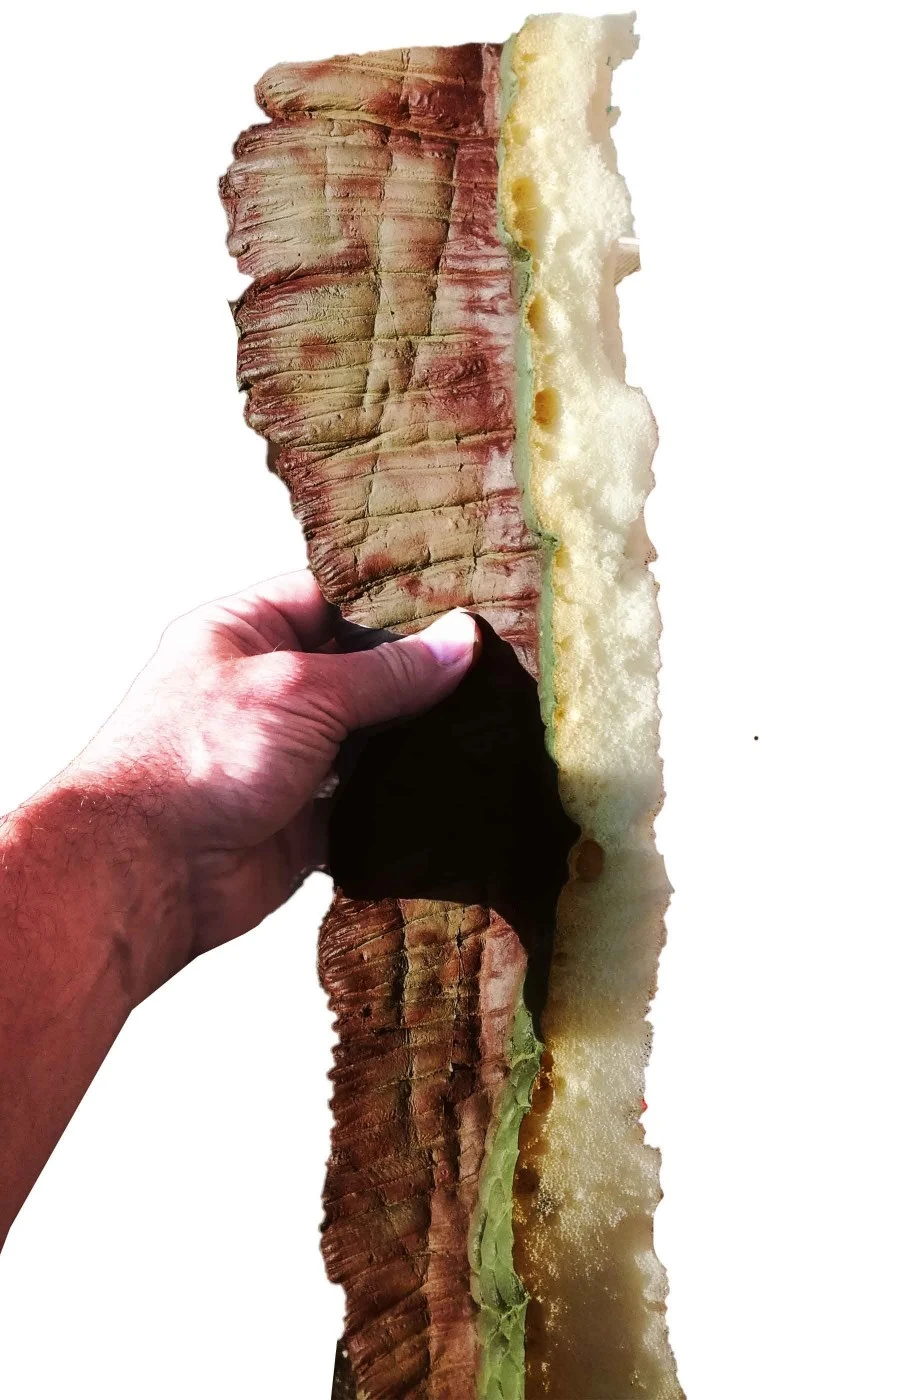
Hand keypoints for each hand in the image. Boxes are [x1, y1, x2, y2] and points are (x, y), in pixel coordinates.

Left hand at [66, 570, 478, 974]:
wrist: (150, 872)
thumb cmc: (192, 761)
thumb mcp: (301, 690)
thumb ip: (386, 672)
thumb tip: (458, 642)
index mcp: (244, 634)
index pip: (329, 597)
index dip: (392, 600)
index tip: (459, 603)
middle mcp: (265, 690)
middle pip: (357, 669)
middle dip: (415, 673)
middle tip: (487, 664)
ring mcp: (285, 755)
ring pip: (367, 735)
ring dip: (412, 735)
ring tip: (487, 717)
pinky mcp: (304, 817)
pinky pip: (366, 798)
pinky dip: (401, 795)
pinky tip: (451, 780)